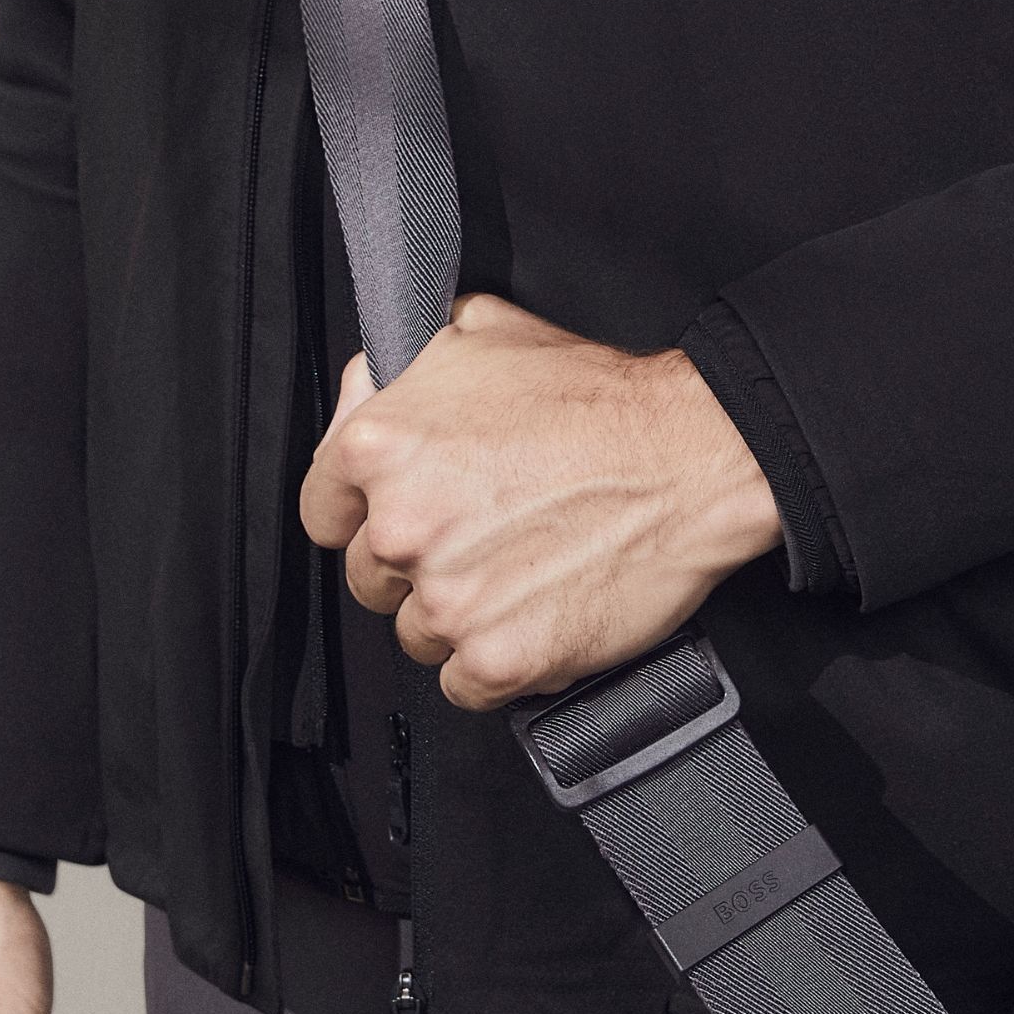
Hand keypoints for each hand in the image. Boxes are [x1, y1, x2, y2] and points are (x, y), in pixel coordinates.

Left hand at [299, 293, 782, 709]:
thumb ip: (402, 365)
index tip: (404, 512)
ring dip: (458, 613)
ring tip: (517, 569)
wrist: (690, 456)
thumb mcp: (481, 331)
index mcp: (381, 446)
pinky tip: (532, 612)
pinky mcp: (497, 658)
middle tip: (481, 533)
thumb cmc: (597, 398)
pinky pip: (462, 683)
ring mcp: (448, 599)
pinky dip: (495, 660)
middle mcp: (402, 526)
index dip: (364, 512)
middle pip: (370, 577)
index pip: (323, 511)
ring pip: (416, 633)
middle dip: (418, 561)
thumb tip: (368, 388)